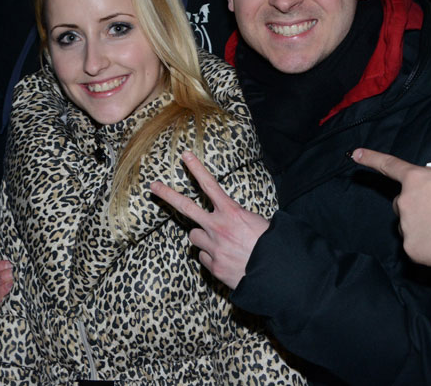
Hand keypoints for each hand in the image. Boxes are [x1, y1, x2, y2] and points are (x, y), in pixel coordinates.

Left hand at [149, 150, 269, 288]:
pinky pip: (204, 257)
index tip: (185, 155)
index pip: (210, 185)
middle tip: (153, 186)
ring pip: (194, 236)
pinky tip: (226, 260)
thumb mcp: (260, 222)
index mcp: (232, 213)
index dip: (197, 169)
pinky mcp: (213, 266)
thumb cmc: (272, 246)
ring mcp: (213, 248)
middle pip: (186, 207)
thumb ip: (240, 217)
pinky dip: (212, 257)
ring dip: (202, 237)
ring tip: (219, 242)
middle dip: (167, 195)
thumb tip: (231, 218)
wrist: (277, 275)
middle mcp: (218, 228)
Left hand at [352, 148, 430, 268]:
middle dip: (415, 207)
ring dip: (422, 228)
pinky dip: (428, 248)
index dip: (371, 158)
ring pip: (408, 227)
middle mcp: (404, 200)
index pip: (390, 166)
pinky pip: (415, 247)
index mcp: (417, 178)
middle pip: (401, 203)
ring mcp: (405, 225)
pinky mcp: (410, 249)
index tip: (354, 154)